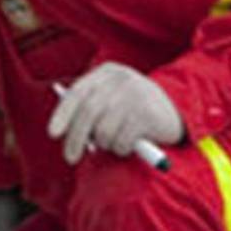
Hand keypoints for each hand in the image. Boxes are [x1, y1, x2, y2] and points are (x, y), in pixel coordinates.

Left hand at [48, 62, 183, 164]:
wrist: (177, 110)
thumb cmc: (133, 111)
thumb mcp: (111, 102)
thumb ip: (88, 110)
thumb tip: (63, 133)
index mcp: (107, 73)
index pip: (77, 93)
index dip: (62, 114)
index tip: (53, 134)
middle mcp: (121, 80)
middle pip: (87, 113)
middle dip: (75, 139)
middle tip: (70, 158)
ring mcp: (135, 95)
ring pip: (104, 131)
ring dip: (106, 145)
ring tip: (116, 141)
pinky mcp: (147, 114)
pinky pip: (121, 141)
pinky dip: (122, 149)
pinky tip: (132, 143)